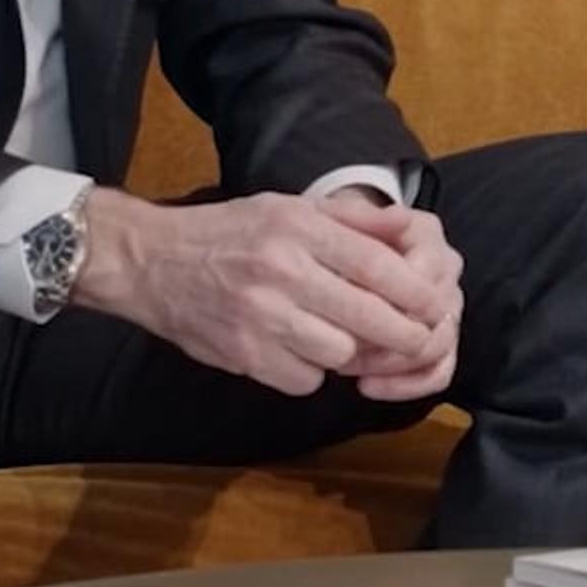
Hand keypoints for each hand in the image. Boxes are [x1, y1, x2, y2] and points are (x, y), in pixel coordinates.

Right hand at [71, 188, 459, 398]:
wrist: (151, 262)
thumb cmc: (229, 231)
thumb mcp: (288, 208)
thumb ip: (350, 220)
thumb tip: (410, 228)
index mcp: (297, 229)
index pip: (375, 265)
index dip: (414, 291)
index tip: (434, 305)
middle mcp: (281, 272)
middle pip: (367, 317)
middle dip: (403, 334)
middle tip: (418, 339)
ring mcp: (260, 318)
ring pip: (339, 353)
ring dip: (352, 352)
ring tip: (346, 338)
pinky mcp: (242, 355)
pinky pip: (304, 378)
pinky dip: (312, 371)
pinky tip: (302, 351)